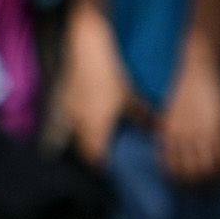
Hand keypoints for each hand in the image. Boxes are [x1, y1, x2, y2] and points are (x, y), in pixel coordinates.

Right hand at [45, 16, 132, 161]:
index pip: (95, 157)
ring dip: (84, 142)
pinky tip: (85, 121)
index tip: (110, 166)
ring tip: (96, 140)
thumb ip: (141, 115)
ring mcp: (69, 113)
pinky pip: (68, 123)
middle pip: (83, 151)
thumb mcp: (130, 96)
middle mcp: (80, 124)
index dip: (102, 165)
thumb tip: (155, 127)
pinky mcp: (63, 102)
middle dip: (92, 156)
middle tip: (104, 155)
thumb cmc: (110, 75)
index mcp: (96, 127)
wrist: (86, 52)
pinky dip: (76, 128)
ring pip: (75, 137)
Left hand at [155, 48, 219, 185]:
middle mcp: (181, 135)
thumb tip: (172, 149)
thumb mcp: (169, 111)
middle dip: (196, 185)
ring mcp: (198, 133)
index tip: (186, 185)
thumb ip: (168, 130)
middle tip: (204, 188)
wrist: (199, 70)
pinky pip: (219, 157)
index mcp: (167, 132)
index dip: (177, 181)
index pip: (169, 167)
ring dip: (211, 180)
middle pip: (187, 173)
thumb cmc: (186, 90)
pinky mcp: (216, 128)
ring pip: (204, 169)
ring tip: (216, 182)